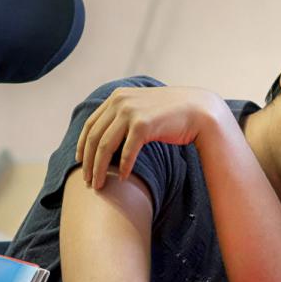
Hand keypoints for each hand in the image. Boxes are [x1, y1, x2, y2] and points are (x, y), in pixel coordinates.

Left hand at [76, 86, 226, 188]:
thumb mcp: (143, 108)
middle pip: (94, 137)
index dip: (83, 145)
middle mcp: (120, 101)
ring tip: (99, 185)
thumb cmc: (172, 114)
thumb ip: (125, 116)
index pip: (90, 124)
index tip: (81, 162)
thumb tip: (108, 137)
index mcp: (117, 96)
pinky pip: (127, 152)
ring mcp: (131, 111)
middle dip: (88, 162)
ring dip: (100, 169)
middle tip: (88, 181)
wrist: (199, 110)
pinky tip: (123, 178)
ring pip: (105, 146)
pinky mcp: (143, 124)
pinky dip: (123, 167)